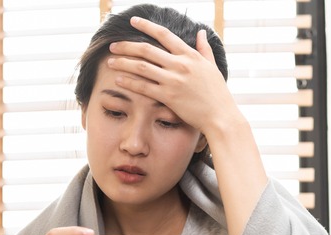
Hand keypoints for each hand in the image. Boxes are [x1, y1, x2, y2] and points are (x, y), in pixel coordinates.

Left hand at [106, 16, 243, 136]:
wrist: (220, 116)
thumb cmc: (217, 93)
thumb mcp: (212, 67)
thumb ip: (204, 49)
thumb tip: (201, 32)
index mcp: (190, 55)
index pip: (164, 35)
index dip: (146, 26)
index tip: (133, 22)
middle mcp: (180, 65)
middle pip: (147, 49)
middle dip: (126, 46)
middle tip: (113, 45)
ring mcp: (173, 80)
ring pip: (142, 67)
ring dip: (123, 63)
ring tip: (110, 62)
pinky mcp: (168, 97)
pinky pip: (144, 87)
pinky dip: (129, 82)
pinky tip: (118, 80)